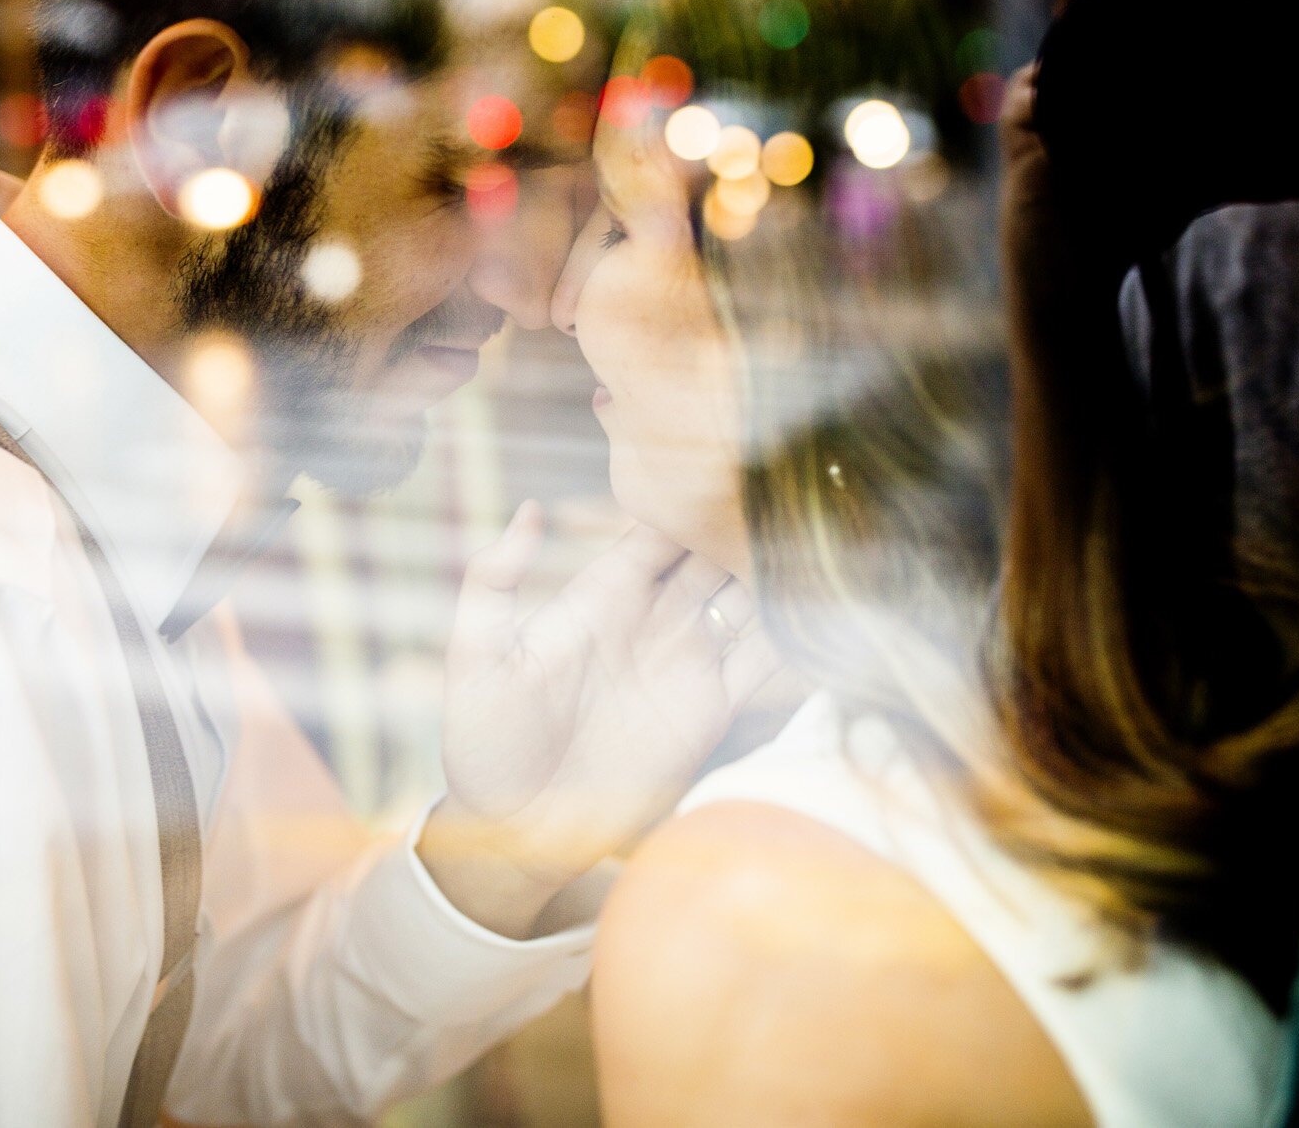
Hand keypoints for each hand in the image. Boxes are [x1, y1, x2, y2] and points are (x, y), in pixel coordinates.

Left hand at [418, 503, 783, 936]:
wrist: (515, 831)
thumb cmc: (484, 743)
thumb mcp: (476, 658)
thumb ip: (494, 580)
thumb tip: (530, 508)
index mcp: (601, 595)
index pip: (657, 528)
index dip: (689, 498)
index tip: (724, 467)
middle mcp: (652, 620)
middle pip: (711, 553)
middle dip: (745, 525)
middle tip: (787, 498)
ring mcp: (685, 663)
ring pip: (747, 599)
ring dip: (776, 574)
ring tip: (817, 544)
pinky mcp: (709, 711)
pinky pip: (762, 663)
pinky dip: (791, 636)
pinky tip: (822, 610)